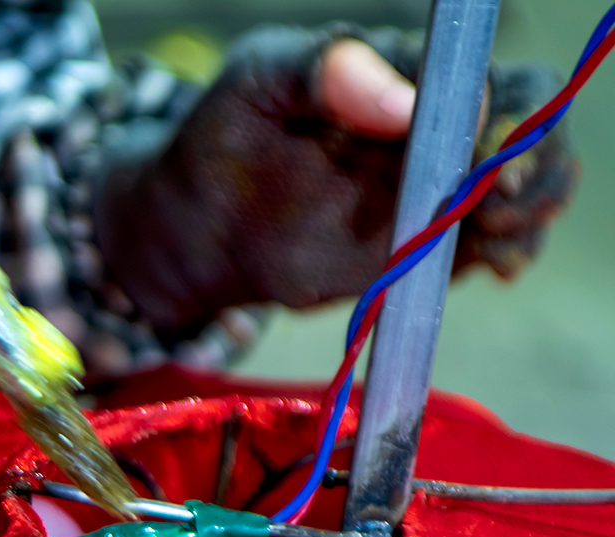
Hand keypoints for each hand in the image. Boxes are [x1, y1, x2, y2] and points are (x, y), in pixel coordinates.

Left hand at [95, 25, 577, 342]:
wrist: (201, 225)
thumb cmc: (226, 136)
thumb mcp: (258, 82)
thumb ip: (322, 71)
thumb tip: (405, 100)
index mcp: (405, 74)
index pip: (486, 78)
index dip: (503, 112)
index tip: (483, 151)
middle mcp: (434, 126)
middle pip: (529, 130)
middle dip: (534, 164)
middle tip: (496, 204)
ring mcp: (434, 188)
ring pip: (524, 189)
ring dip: (531, 213)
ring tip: (495, 241)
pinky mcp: (425, 243)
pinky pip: (491, 245)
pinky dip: (510, 252)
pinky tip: (496, 265)